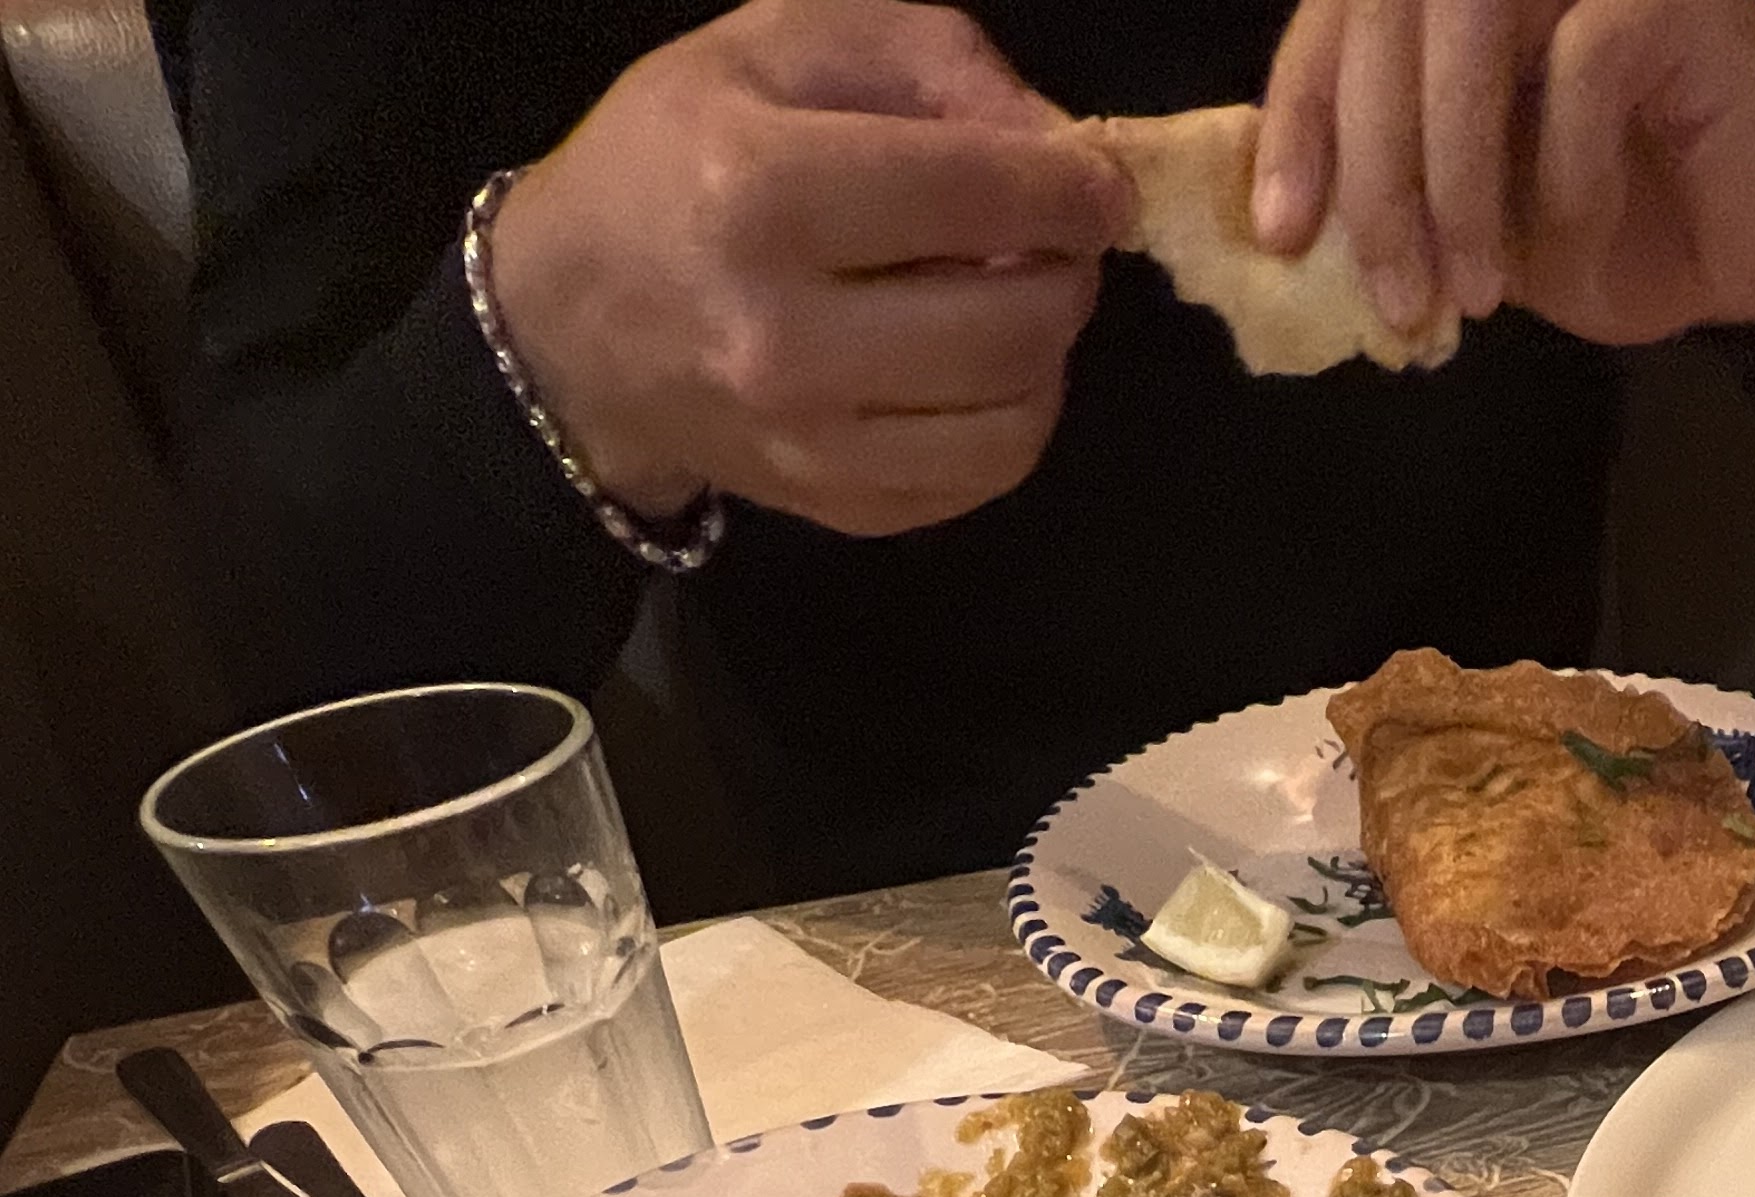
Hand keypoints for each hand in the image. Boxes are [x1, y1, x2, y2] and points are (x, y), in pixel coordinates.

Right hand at [484, 0, 1129, 539]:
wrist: (571, 326)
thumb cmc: (675, 160)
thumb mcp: (775, 47)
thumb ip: (928, 60)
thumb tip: (1055, 142)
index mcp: (763, 193)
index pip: (977, 195)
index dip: (1072, 188)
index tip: (1100, 185)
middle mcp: (786, 337)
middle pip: (1014, 321)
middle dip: (1067, 272)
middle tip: (1052, 242)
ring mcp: (811, 442)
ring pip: (1016, 419)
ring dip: (1047, 353)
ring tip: (1010, 300)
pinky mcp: (836, 509)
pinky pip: (982, 478)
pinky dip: (1010, 420)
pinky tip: (975, 369)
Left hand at [1252, 0, 1754, 350]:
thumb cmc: (1613, 224)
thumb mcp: (1472, 217)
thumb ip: (1393, 188)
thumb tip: (1288, 224)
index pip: (1342, 17)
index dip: (1301, 119)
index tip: (1283, 232)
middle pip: (1390, 16)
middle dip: (1377, 174)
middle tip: (1396, 294)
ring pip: (1469, 25)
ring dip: (1454, 178)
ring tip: (1470, 291)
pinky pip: (1585, 64)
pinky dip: (1568, 168)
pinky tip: (1583, 232)